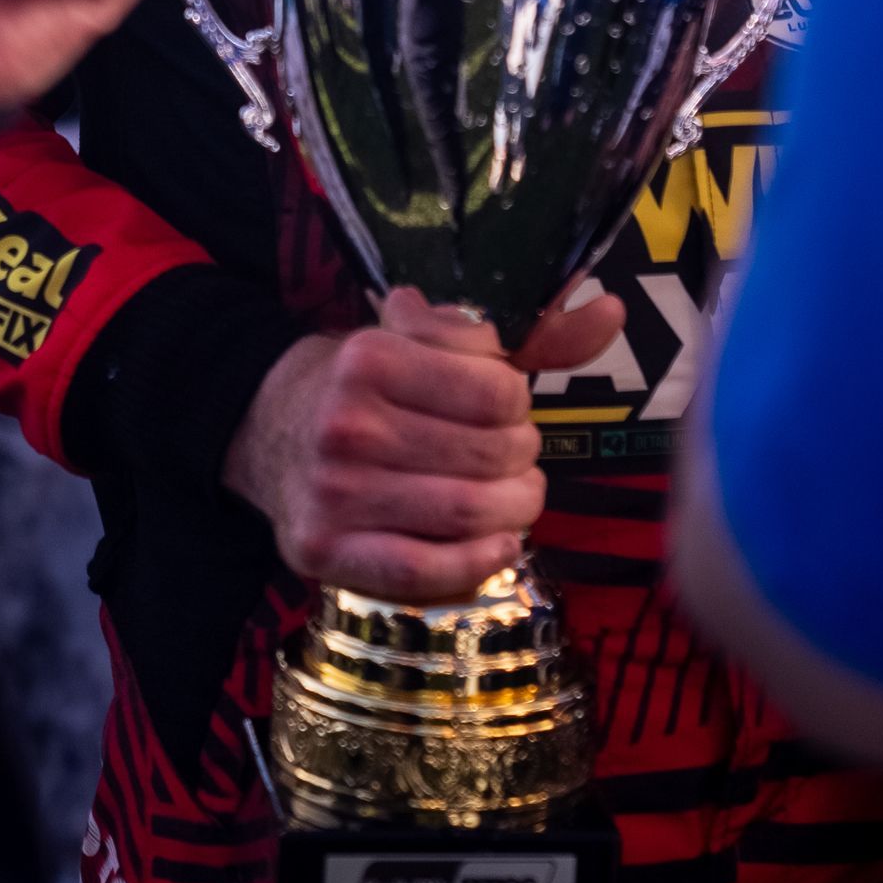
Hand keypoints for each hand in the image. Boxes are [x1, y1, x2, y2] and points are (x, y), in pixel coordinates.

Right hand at [223, 284, 626, 602]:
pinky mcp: (324, 549)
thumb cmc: (370, 383)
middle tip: (516, 458)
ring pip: (467, 515)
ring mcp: (332, 492)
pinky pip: (423, 571)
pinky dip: (477, 562)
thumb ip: (525, 335)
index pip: (498, 391)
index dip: (520, 404)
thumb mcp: (432, 341)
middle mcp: (347, 422)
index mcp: (372, 356)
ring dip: (512, 511)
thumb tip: (613, 310)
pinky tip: (497, 545)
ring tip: (515, 499)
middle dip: (522, 459)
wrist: (269, 428)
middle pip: (490, 456)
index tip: (509, 408)